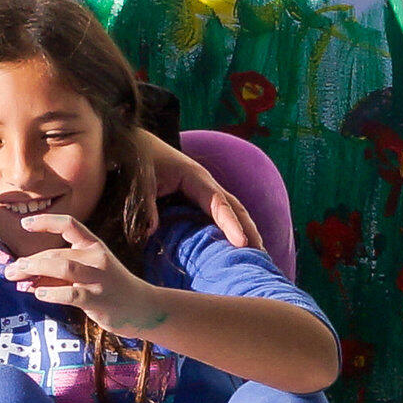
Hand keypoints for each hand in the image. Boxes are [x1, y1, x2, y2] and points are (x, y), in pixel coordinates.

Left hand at [1, 213, 159, 332]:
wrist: (142, 308)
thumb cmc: (109, 288)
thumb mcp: (89, 273)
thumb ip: (60, 273)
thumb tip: (24, 277)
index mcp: (94, 246)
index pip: (69, 225)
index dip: (46, 222)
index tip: (25, 224)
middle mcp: (96, 258)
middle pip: (56, 254)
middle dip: (29, 261)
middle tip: (9, 270)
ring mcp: (98, 278)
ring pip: (62, 267)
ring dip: (35, 270)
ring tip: (17, 276)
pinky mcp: (97, 299)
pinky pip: (70, 294)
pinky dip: (51, 293)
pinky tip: (39, 294)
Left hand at [138, 135, 262, 252]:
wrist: (140, 145)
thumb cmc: (142, 159)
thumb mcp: (143, 180)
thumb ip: (147, 205)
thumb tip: (150, 233)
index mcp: (196, 178)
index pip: (220, 203)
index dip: (231, 224)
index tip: (242, 243)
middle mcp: (207, 185)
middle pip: (236, 208)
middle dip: (250, 230)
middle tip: (261, 256)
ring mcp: (205, 193)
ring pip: (232, 212)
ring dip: (246, 231)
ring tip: (257, 257)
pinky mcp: (199, 201)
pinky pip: (220, 216)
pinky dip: (231, 230)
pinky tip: (235, 249)